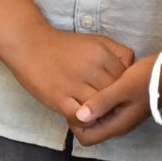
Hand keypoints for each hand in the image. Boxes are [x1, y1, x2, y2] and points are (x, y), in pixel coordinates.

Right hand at [0, 19, 134, 125]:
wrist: (30, 46)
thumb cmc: (65, 46)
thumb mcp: (95, 40)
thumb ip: (117, 52)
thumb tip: (131, 68)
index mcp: (101, 53)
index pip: (124, 76)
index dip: (123, 86)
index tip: (119, 92)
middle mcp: (90, 68)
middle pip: (113, 92)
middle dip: (115, 101)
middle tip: (114, 107)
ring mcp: (74, 85)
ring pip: (100, 106)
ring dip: (102, 112)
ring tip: (102, 114)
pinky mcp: (59, 99)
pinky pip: (80, 116)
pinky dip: (86, 120)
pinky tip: (85, 116)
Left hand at [73, 54, 158, 146]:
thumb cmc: (147, 79)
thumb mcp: (123, 87)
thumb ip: (101, 102)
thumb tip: (78, 116)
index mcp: (116, 125)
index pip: (86, 138)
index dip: (76, 124)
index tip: (74, 103)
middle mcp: (118, 124)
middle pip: (89, 129)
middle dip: (80, 115)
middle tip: (77, 93)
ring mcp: (121, 115)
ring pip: (96, 119)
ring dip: (89, 107)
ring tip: (85, 88)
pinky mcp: (124, 105)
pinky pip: (104, 109)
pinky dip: (97, 101)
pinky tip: (97, 84)